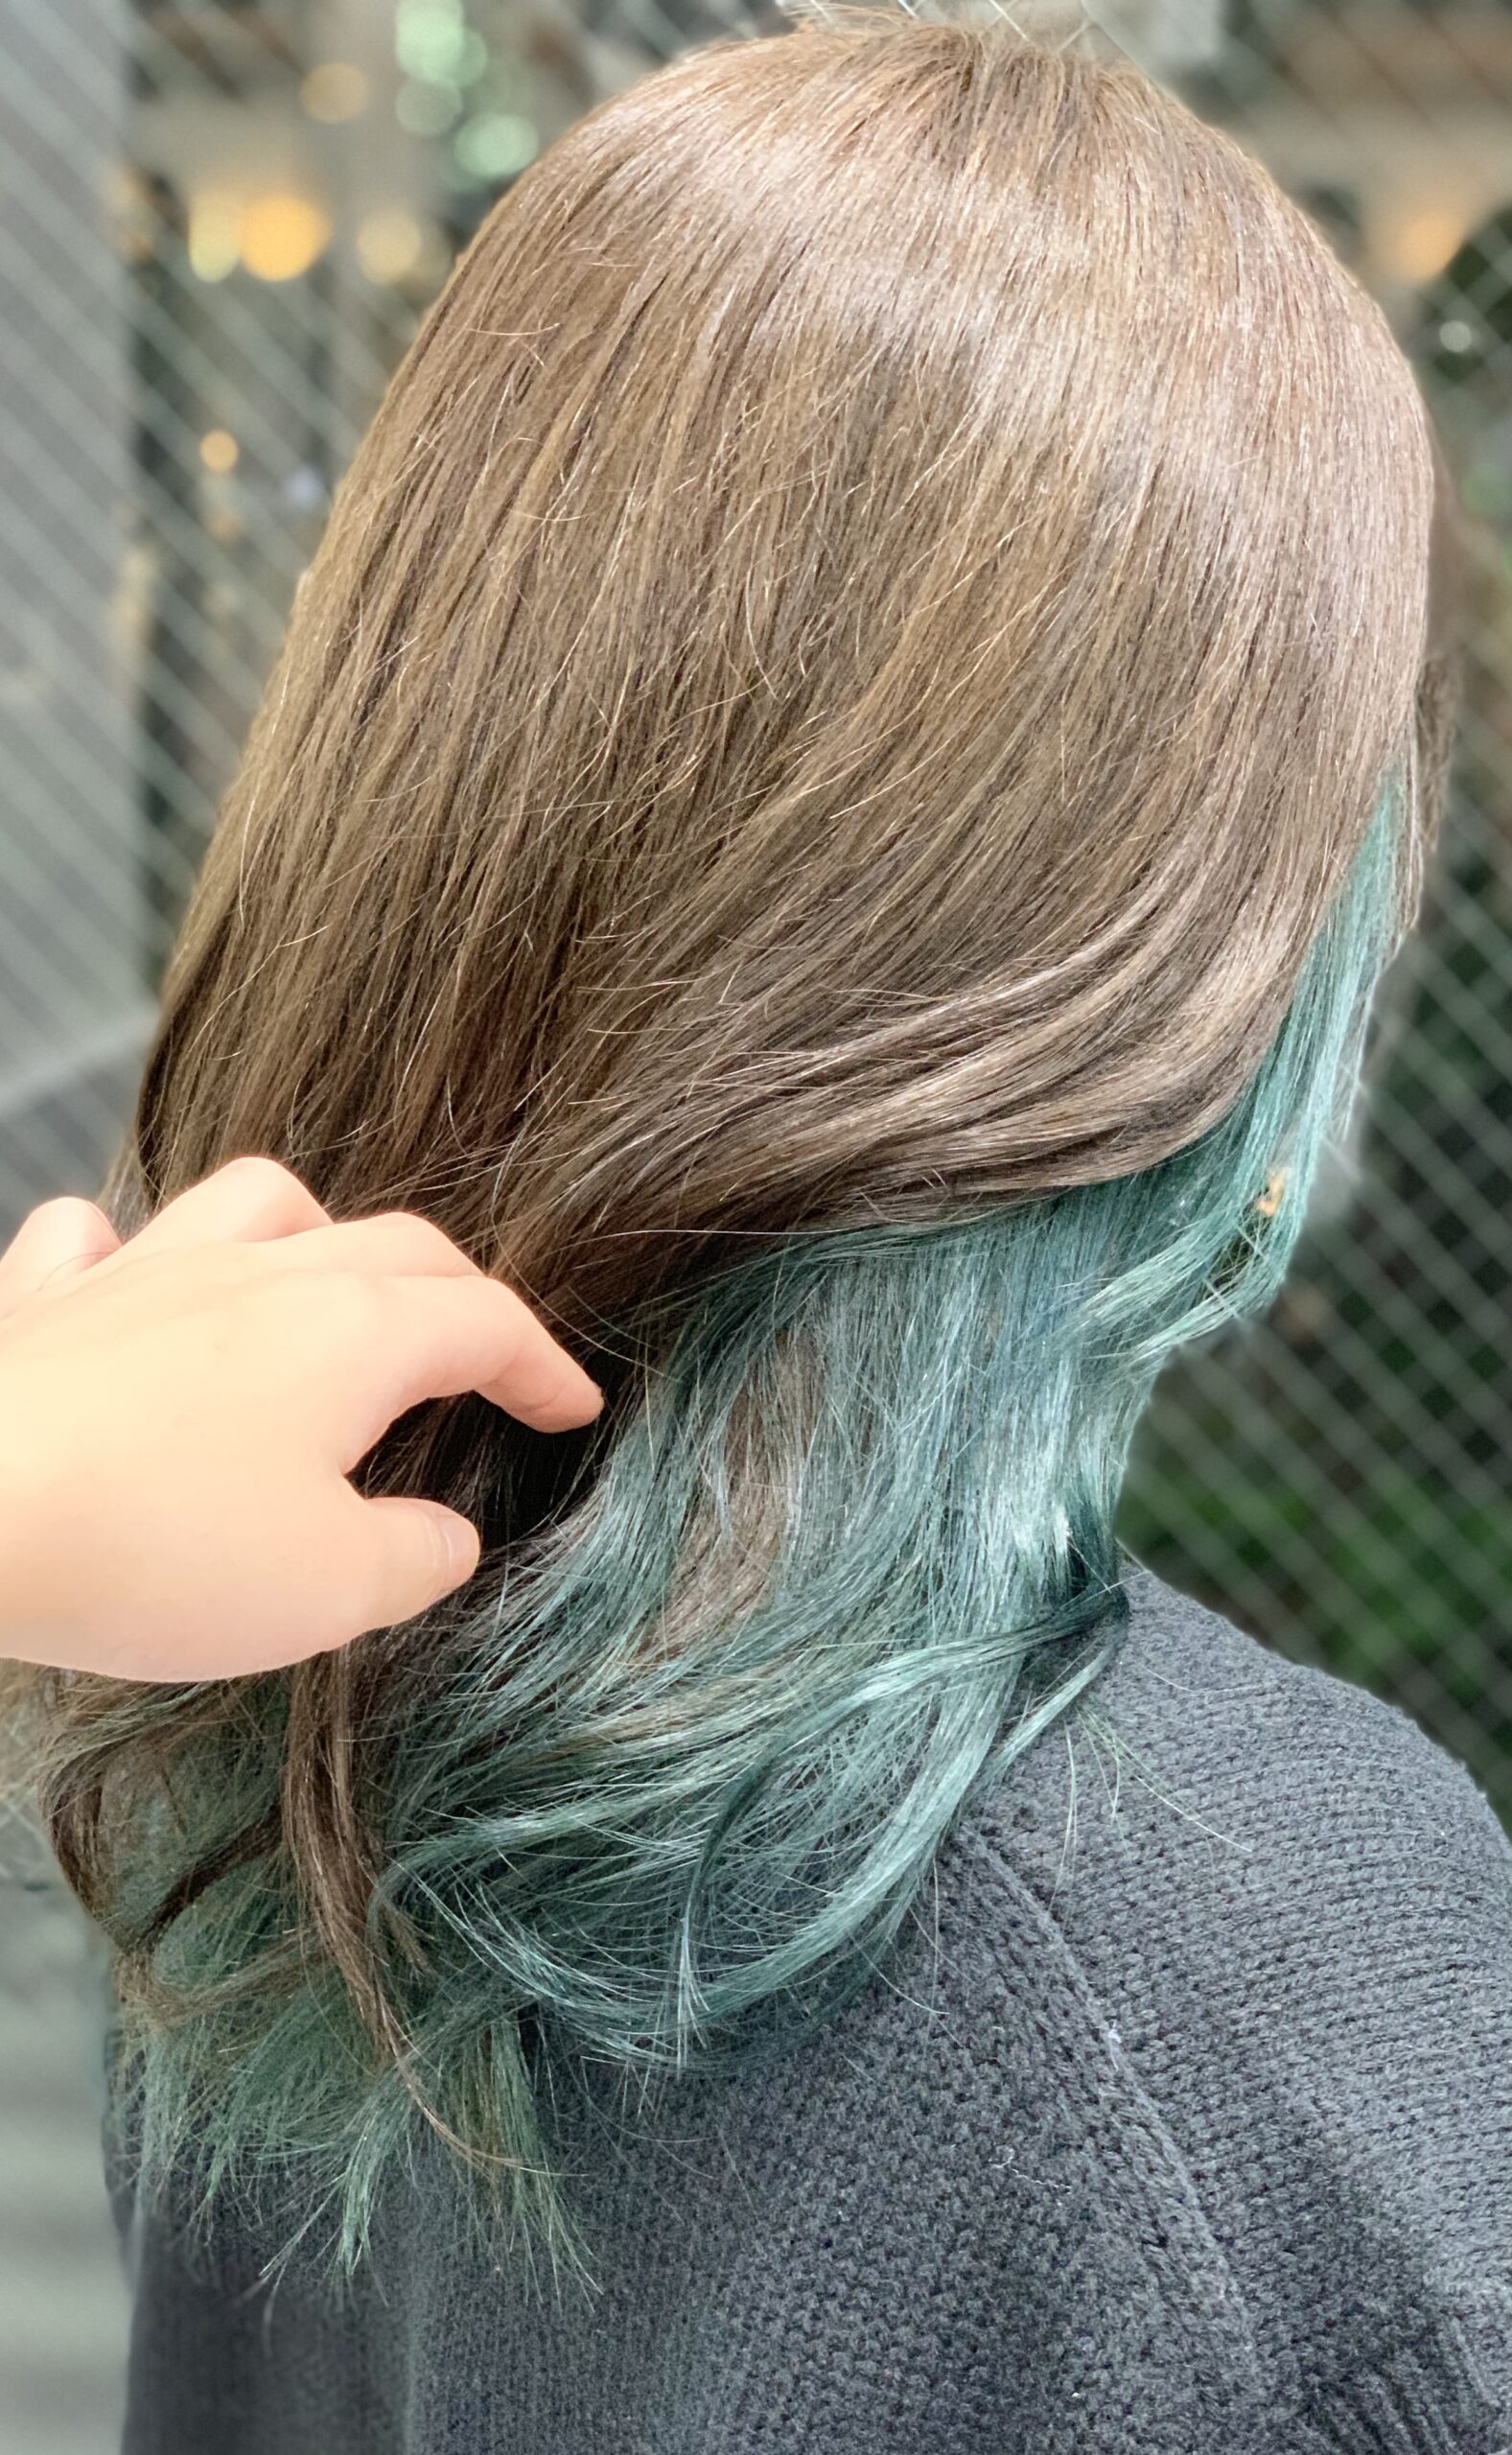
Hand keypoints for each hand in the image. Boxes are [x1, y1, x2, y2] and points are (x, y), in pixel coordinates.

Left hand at [0, 1159, 600, 1680]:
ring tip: (321, 1279)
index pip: (486, 1323)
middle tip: (483, 1358)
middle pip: (395, 1246)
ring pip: (255, 1200)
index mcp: (353, 1334)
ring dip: (312, 1230)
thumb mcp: (329, 1590)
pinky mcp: (44, 1301)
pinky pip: (95, 1237)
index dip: (543, 1364)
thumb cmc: (153, 1547)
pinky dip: (129, 1252)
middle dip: (458, 1296)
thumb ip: (415, 1558)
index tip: (571, 1407)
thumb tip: (445, 1538)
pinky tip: (130, 1286)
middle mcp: (261, 1274)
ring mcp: (145, 1272)